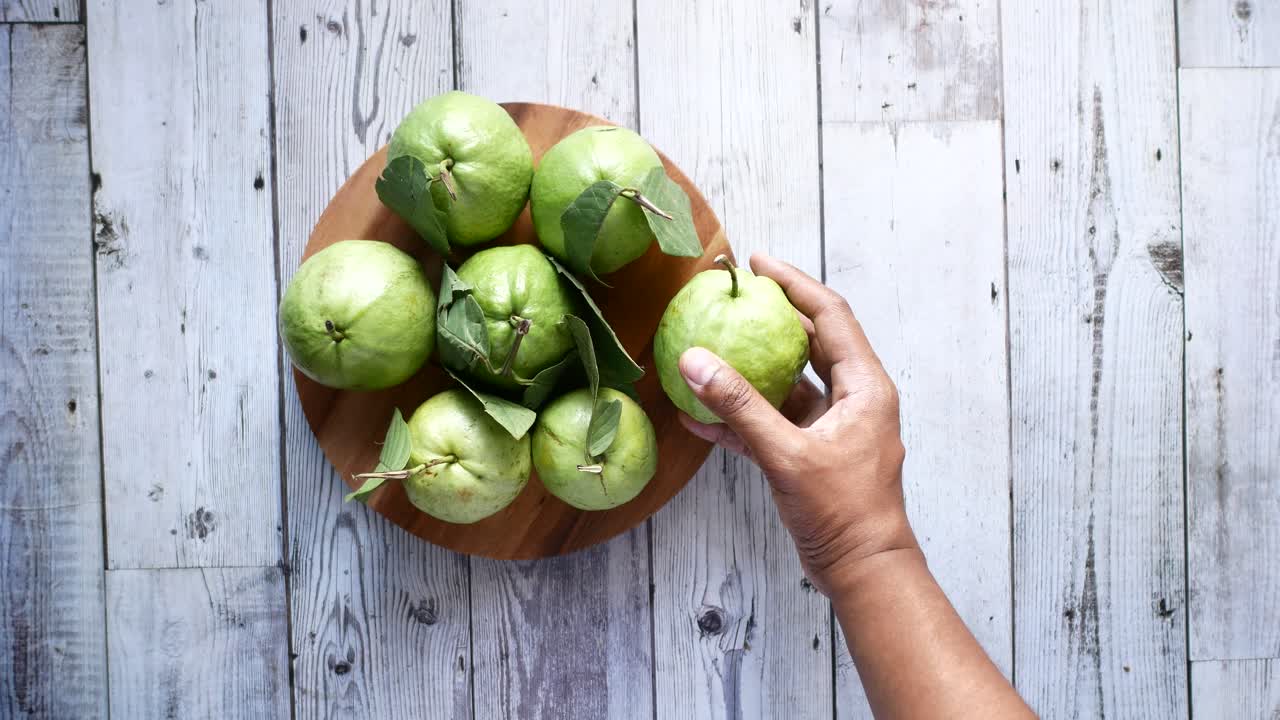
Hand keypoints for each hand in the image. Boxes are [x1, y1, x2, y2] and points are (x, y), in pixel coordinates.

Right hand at [677, 253, 916, 595]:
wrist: (863, 570)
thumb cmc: (844, 512)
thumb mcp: (787, 454)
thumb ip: (739, 407)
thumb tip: (695, 361)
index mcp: (864, 387)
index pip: (829, 316)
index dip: (794, 283)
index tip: (758, 262)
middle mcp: (853, 399)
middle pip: (809, 341)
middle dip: (770, 317)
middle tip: (733, 294)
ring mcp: (832, 426)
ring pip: (787, 382)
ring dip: (749, 370)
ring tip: (709, 345)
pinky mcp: (812, 453)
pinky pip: (773, 422)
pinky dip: (740, 417)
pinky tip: (698, 415)